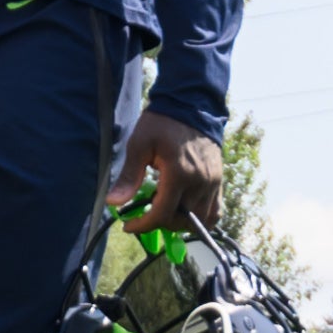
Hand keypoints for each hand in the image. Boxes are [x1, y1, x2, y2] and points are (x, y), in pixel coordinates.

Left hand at [114, 113, 226, 233]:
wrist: (192, 107)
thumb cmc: (161, 124)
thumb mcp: (139, 145)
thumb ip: (129, 176)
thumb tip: (113, 202)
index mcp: (179, 174)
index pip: (163, 214)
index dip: (144, 225)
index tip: (128, 226)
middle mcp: (201, 183)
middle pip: (182, 221)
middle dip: (160, 223)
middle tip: (143, 214)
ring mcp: (213, 184)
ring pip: (201, 220)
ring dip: (180, 222)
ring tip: (162, 212)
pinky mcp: (219, 182)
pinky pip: (215, 212)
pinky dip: (200, 218)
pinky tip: (183, 210)